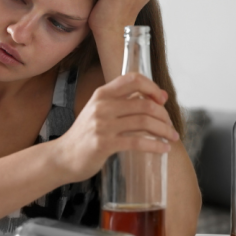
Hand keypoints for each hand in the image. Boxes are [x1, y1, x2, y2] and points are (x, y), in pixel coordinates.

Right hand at [52, 73, 180, 183]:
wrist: (63, 156)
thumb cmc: (85, 135)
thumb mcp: (99, 111)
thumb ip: (121, 102)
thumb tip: (154, 98)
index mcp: (102, 94)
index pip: (133, 79)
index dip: (152, 87)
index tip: (162, 99)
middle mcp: (102, 105)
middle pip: (144, 104)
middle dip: (164, 115)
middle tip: (171, 126)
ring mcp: (102, 125)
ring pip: (144, 122)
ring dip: (164, 131)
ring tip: (172, 138)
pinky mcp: (104, 144)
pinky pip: (137, 142)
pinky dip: (155, 146)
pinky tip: (163, 149)